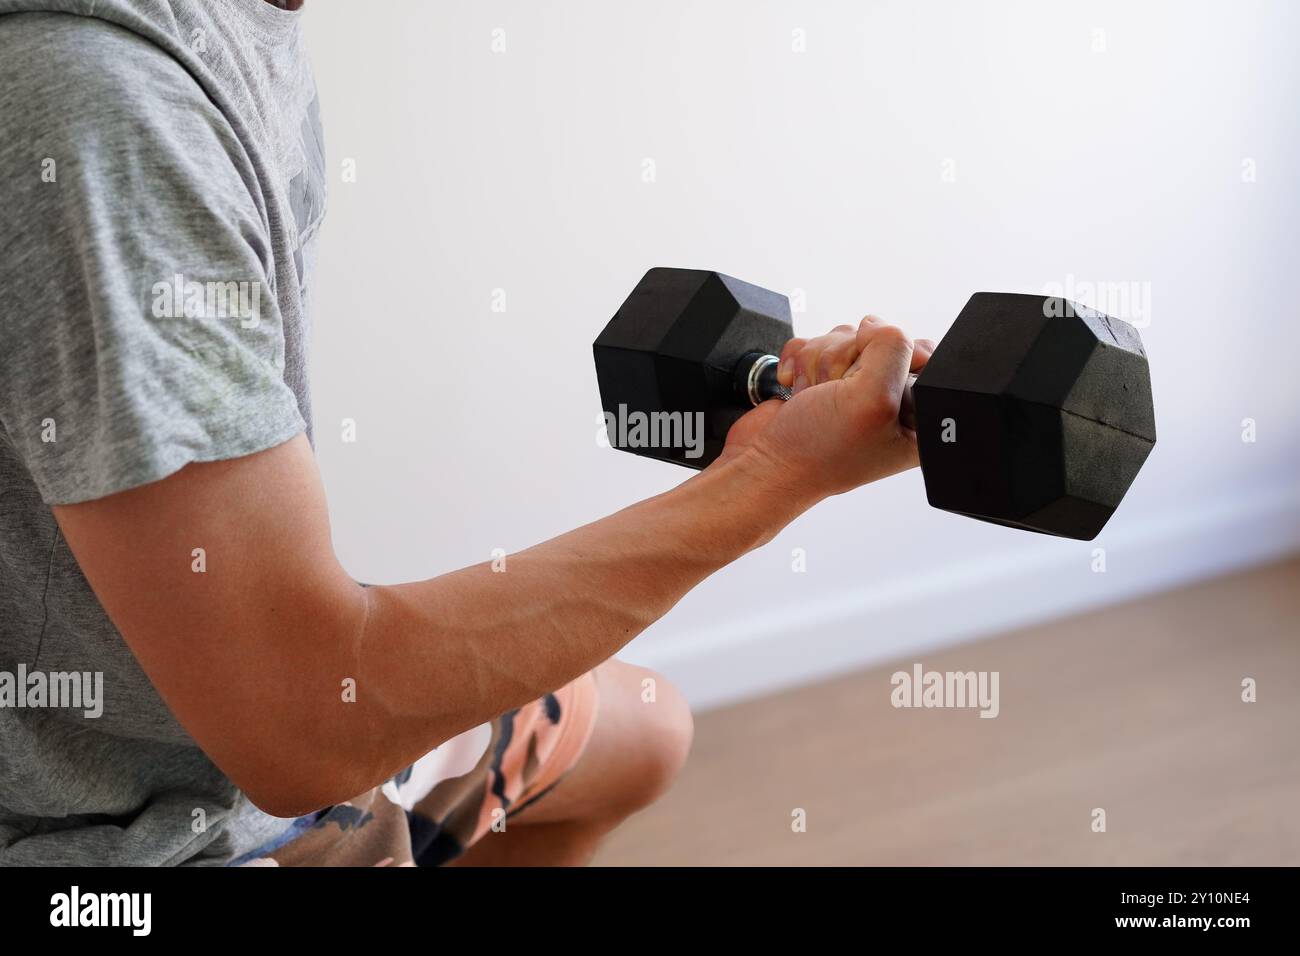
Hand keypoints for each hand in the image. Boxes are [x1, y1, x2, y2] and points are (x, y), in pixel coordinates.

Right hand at [718, 317, 934, 500]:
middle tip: (836, 394)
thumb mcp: (873, 400)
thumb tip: (875, 325)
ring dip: (820, 364)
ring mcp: (852, 386)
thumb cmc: (819, 452)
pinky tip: (800, 391)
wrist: (765, 464)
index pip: (923, 353)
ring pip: (843, 338)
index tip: (869, 380)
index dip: (892, 356)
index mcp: (917, 414)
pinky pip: (814, 342)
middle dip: (846, 360)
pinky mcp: (822, 377)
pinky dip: (799, 362)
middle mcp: (887, 398)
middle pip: (877, 340)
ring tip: (815, 397)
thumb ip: (891, 348)